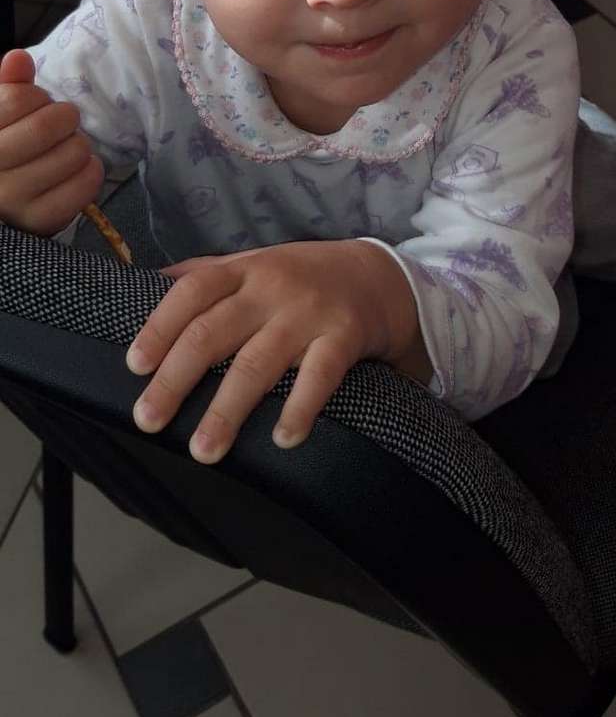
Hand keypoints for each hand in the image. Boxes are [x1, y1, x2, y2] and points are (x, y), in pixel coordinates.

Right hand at [0, 49, 103, 233]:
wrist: (6, 202)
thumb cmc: (6, 148)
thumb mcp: (0, 116)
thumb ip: (10, 86)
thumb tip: (19, 57)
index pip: (17, 99)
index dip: (36, 97)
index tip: (35, 105)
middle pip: (46, 125)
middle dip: (64, 117)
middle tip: (60, 124)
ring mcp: (14, 200)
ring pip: (72, 153)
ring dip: (79, 144)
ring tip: (66, 148)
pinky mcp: (42, 220)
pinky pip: (85, 185)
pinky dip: (91, 171)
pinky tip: (78, 168)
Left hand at [126, 237, 426, 460]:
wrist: (378, 275)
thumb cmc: (301, 277)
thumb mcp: (253, 265)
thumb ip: (204, 275)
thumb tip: (140, 285)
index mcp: (243, 270)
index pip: (192, 292)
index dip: (160, 326)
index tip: (134, 366)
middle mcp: (271, 287)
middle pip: (213, 332)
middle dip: (176, 379)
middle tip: (149, 420)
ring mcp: (309, 312)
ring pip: (258, 362)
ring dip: (227, 409)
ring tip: (203, 451)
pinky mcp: (344, 336)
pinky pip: (320, 375)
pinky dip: (299, 408)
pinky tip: (282, 440)